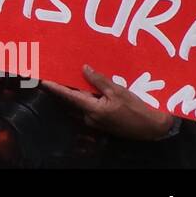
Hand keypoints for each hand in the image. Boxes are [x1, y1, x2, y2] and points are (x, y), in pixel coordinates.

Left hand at [42, 64, 174, 140]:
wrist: (151, 127)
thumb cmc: (136, 109)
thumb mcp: (118, 91)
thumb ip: (99, 81)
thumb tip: (84, 69)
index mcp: (93, 109)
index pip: (70, 97)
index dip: (56, 88)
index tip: (44, 81)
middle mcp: (90, 117)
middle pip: (76, 99)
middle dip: (71, 87)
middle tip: (64, 73)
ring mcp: (96, 122)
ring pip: (85, 103)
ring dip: (84, 92)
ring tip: (83, 78)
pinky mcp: (102, 123)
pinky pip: (92, 108)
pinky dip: (92, 98)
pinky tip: (97, 90)